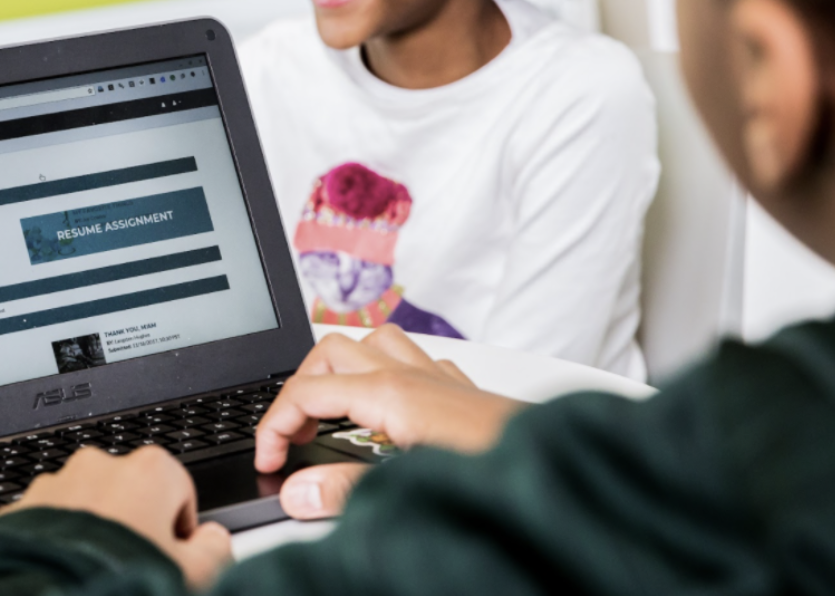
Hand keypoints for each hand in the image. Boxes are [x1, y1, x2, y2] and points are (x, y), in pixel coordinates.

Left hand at [0, 445, 232, 589]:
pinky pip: (51, 520)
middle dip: (135, 527)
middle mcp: (100, 464)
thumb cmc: (121, 581)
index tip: (171, 559)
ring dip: (94, 532)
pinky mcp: (22, 506)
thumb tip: (213, 541)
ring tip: (96, 572)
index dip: (179, 533)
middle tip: (133, 569)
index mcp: (149, 470)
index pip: (180, 492)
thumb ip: (214, 550)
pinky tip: (67, 571)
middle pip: (132, 495)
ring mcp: (57, 482)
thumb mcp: (193, 576)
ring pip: (89, 505)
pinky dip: (60, 541)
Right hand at [256, 325, 523, 518]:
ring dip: (341, 370)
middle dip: (299, 390)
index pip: (306, 392)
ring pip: (370, 342)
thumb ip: (347, 490)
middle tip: (293, 438)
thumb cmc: (502, 470)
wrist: (565, 468)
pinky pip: (412, 359)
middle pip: (328, 353)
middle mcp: (411, 374)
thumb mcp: (409, 486)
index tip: (269, 459)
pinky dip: (385, 375)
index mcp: (391, 394)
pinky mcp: (459, 391)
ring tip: (330, 414)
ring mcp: (437, 377)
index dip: (274, 425)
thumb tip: (298, 492)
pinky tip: (387, 410)